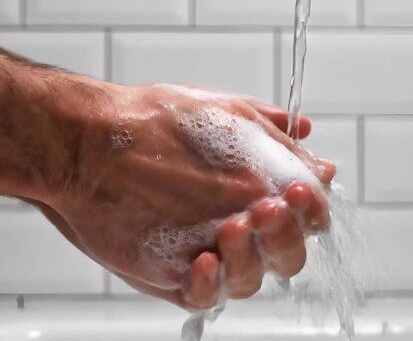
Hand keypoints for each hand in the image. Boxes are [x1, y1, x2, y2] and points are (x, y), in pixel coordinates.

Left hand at [23, 80, 334, 309]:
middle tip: (267, 209)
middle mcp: (238, 222)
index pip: (307, 216)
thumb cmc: (159, 122)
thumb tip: (319, 155)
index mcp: (257, 188)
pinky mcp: (173, 272)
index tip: (300, 190)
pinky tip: (204, 260)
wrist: (94, 141)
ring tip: (230, 226)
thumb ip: (275, 138)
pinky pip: (205, 297)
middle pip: (288, 255)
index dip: (312, 210)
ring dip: (251, 258)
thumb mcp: (227, 116)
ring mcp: (208, 249)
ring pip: (252, 280)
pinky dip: (212, 285)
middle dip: (286, 236)